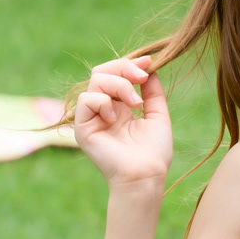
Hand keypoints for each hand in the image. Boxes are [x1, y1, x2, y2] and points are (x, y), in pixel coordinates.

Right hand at [74, 54, 171, 190]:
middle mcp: (103, 109)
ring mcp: (91, 117)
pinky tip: (115, 119)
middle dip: (124, 69)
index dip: (130, 64)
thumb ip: (152, 91)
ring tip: (135, 104)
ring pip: (96, 81)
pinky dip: (103, 102)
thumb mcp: (158, 115)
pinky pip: (86, 100)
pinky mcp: (82, 128)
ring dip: (119, 86)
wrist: (145, 176)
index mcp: (119, 106)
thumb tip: (148, 66)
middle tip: (142, 77)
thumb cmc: (153, 153)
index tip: (148, 62)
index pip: (116, 74)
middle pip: (103, 71)